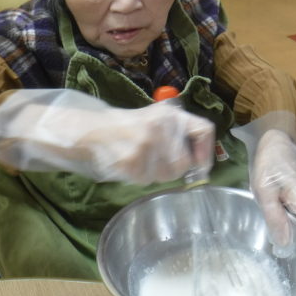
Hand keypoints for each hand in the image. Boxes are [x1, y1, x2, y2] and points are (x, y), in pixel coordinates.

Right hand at [0, 89, 214, 183]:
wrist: (89, 130)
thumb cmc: (125, 125)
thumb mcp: (154, 118)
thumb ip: (179, 132)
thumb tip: (203, 164)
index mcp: (169, 114)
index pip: (205, 130)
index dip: (205, 152)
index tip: (200, 165)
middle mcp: (161, 128)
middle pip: (185, 163)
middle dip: (173, 167)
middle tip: (155, 160)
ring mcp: (146, 147)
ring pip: (166, 175)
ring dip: (155, 174)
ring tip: (138, 159)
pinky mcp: (132, 164)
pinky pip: (146, 181)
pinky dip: (138, 177)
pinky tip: (126, 164)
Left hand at [251, 129, 295, 249]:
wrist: (275, 140)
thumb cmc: (269, 165)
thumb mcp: (265, 192)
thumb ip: (275, 218)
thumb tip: (286, 245)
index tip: (291, 255)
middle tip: (275, 246)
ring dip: (292, 227)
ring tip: (273, 232)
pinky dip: (291, 217)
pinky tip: (277, 217)